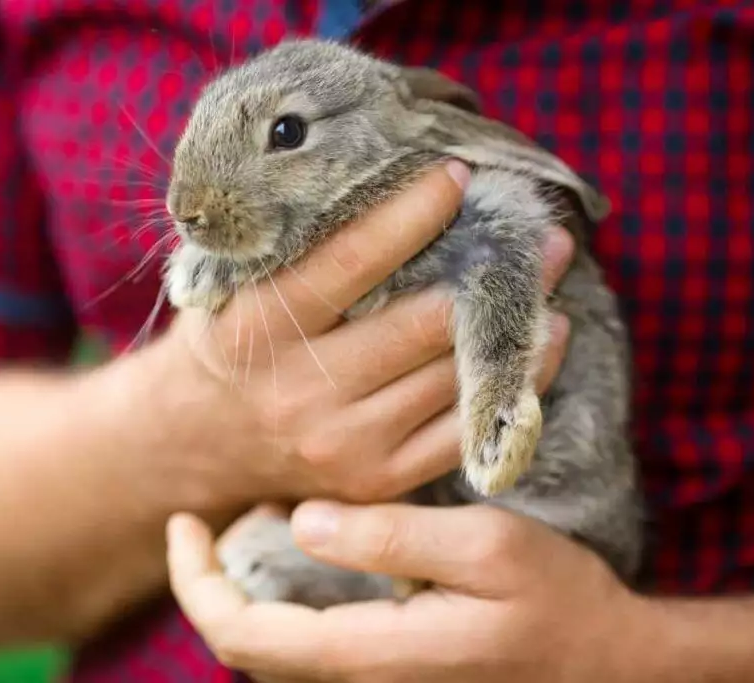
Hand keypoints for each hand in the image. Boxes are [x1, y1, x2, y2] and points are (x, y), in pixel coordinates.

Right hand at [122, 160, 574, 508]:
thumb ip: (293, 248)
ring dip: (514, 322)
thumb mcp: (234, 288)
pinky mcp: (380, 479)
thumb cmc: (234, 344)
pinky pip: (465, 428)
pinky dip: (515, 381)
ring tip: (548, 275)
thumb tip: (381, 179)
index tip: (458, 175)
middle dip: (492, 268)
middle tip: (542, 229)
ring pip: (452, 374)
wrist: (204, 445)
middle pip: (420, 322)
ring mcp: (344, 443)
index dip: (410, 213)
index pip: (347, 261)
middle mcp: (300, 390)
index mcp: (258, 330)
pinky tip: (542, 342)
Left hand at [168, 502, 649, 682]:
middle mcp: (358, 675)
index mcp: (369, 651)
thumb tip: (301, 522)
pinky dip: (282, 590)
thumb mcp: (488, 548)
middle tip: (210, 513)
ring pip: (272, 642)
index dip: (196, 579)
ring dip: (244, 582)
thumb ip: (391, 538)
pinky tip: (301, 540)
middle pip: (243, 644)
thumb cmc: (558, 601)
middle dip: (208, 579)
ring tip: (248, 515)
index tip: (187, 519)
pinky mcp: (388, 663)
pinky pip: (306, 635)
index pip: (243, 633)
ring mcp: (371, 675)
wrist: (607, 662)